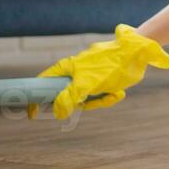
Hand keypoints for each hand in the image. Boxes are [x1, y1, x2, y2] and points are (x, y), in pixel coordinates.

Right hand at [27, 24, 168, 119]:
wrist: (136, 54)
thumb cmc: (109, 65)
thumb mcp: (86, 84)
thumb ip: (69, 98)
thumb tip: (56, 113)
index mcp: (67, 68)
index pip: (44, 83)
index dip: (36, 98)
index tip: (32, 114)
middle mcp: (76, 72)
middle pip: (68, 97)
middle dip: (83, 103)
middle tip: (94, 98)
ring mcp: (89, 77)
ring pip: (86, 99)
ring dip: (100, 100)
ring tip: (111, 92)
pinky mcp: (102, 81)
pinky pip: (101, 97)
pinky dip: (109, 97)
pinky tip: (118, 92)